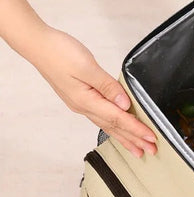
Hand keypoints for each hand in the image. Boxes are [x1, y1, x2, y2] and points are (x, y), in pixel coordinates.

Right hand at [34, 27, 156, 157]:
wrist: (38, 46)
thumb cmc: (59, 52)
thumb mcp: (87, 66)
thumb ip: (108, 86)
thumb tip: (124, 103)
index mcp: (86, 100)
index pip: (118, 118)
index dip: (136, 129)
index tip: (151, 137)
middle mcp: (84, 107)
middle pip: (115, 127)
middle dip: (134, 140)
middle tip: (152, 150)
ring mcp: (81, 104)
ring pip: (108, 125)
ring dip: (125, 138)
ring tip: (138, 149)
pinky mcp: (81, 99)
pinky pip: (102, 118)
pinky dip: (115, 127)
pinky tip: (120, 131)